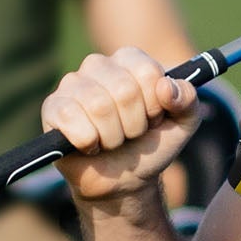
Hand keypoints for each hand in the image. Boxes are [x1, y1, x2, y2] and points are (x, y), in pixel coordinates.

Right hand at [43, 47, 204, 205]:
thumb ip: (188, 100)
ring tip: (111, 141)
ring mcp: (72, 84)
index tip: (153, 118)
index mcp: (129, 60)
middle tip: (130, 134)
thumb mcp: (183, 124)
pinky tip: (90, 145)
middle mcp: (98, 65)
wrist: (124, 180)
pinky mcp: (52, 107)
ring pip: (98, 106)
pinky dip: (88, 142)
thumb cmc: (149, 146)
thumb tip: (166, 87)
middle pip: (124, 90)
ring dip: (112, 137)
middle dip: (134, 125)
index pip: (147, 72)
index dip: (155, 105)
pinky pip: (71, 119)